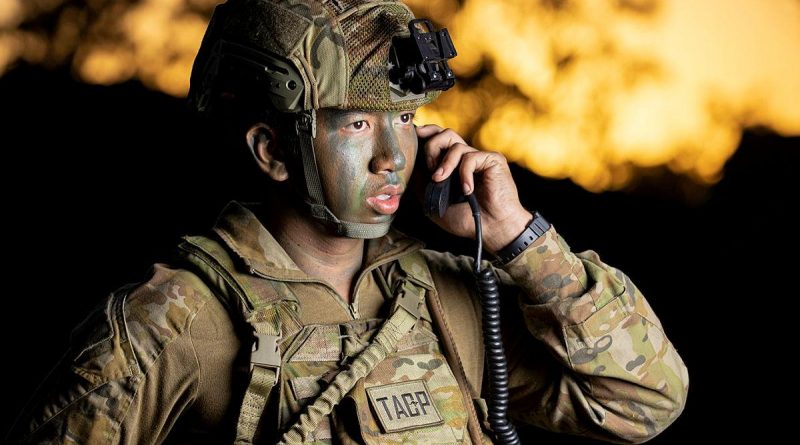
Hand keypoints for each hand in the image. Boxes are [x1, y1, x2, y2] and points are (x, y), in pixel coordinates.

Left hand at [415, 125, 532, 253]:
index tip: (416, 134)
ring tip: (440, 180)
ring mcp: (480, 158)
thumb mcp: (435, 202)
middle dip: (432, 147)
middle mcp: (466, 158)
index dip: (429, 133)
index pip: (441, 139)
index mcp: (454, 165)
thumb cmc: (466, 219)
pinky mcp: (493, 160)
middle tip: (430, 168)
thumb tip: (412, 164)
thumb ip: (423, 183)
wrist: (492, 229)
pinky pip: (471, 158)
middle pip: (446, 134)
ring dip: (445, 163)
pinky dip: (464, 174)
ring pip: (456, 145)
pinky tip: (467, 190)